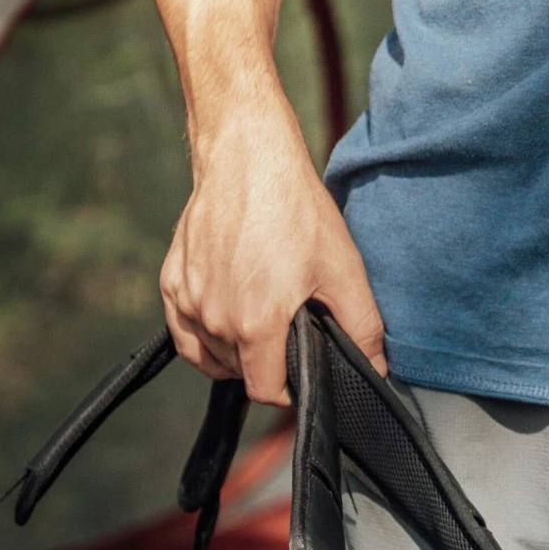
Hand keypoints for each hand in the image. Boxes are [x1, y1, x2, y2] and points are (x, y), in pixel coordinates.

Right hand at [160, 104, 385, 403]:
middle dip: (268, 362)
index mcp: (254, 324)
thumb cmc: (296, 209)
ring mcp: (187, 300)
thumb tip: (376, 367)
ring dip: (236, 349)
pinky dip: (205, 333)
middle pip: (239, 371)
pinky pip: (184, 331)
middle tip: (293, 329)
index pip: (265, 390)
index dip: (290, 388)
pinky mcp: (171, 280)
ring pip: (210, 353)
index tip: (304, 370)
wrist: (249, 159)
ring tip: (266, 317)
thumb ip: (362, 326)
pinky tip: (231, 314)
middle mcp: (213, 318)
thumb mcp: (344, 268)